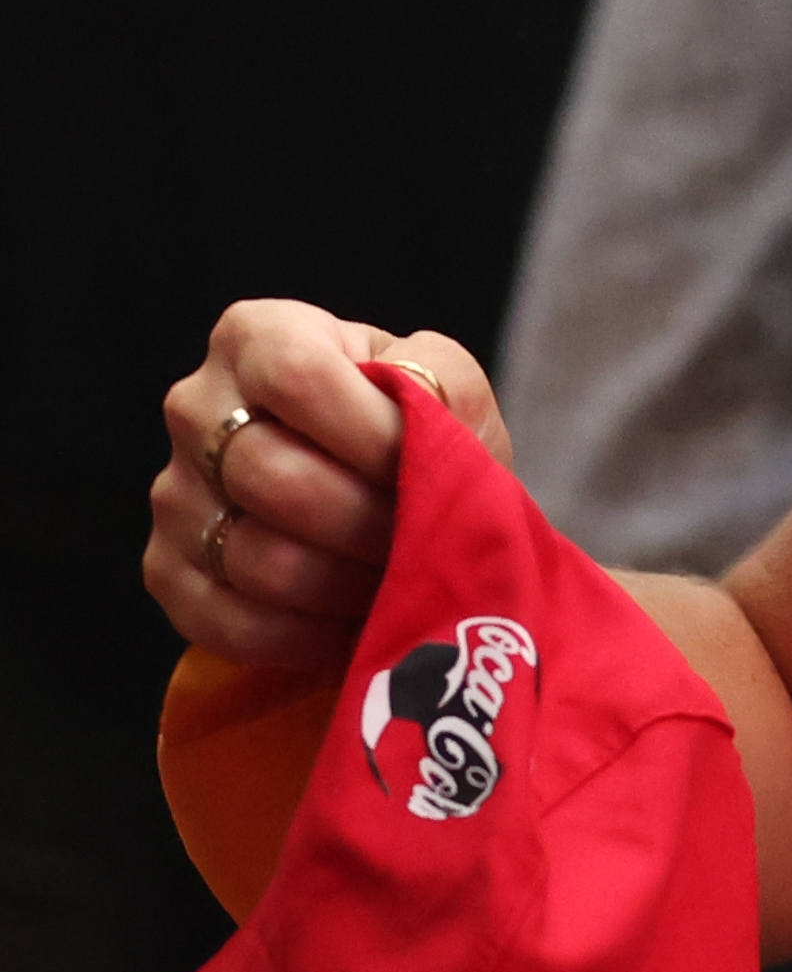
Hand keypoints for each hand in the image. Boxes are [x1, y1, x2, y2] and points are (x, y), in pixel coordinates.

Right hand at [147, 302, 508, 673]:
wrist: (378, 485)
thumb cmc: (414, 425)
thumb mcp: (445, 386)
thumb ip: (441, 386)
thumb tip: (418, 421)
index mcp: (257, 336)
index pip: (299, 378)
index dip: (369, 432)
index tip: (422, 466)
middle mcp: (195, 407)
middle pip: (275, 478)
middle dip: (369, 520)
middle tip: (420, 538)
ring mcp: (172, 494)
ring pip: (258, 558)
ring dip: (347, 583)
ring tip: (397, 578)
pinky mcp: (166, 573)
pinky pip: (235, 623)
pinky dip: (311, 635)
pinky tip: (356, 622)